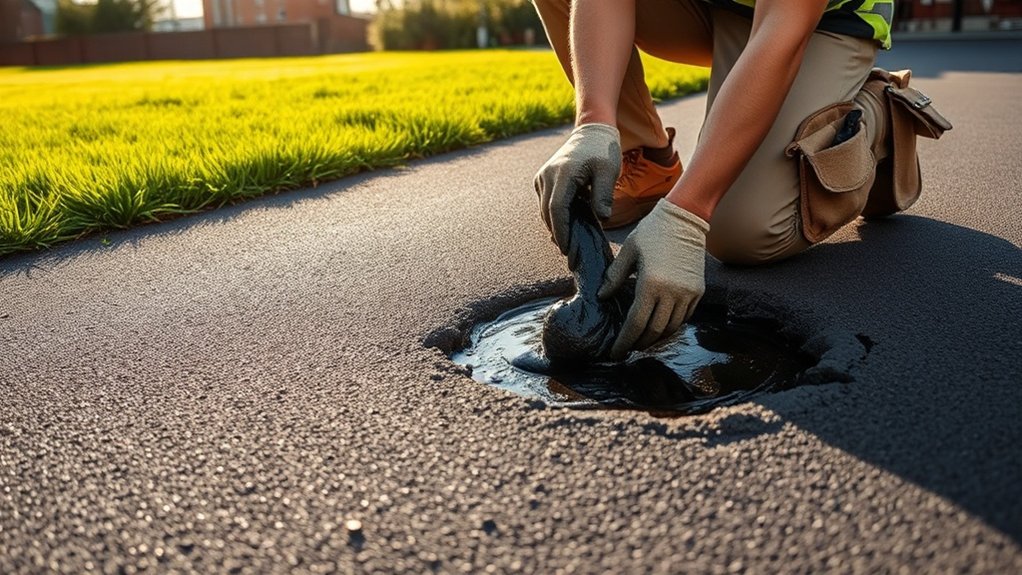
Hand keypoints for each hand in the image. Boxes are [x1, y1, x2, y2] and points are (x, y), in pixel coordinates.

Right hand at [534, 123, 620, 253]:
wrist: (592, 133)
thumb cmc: (603, 152)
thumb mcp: (608, 171)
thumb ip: (603, 195)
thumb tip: (602, 219)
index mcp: (563, 173)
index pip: (557, 208)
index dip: (561, 231)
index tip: (568, 248)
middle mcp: (547, 175)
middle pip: (547, 212)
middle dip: (558, 234)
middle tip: (571, 253)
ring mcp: (542, 177)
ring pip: (544, 210)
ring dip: (556, 226)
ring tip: (570, 243)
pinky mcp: (542, 179)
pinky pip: (546, 203)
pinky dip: (555, 216)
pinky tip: (567, 226)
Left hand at [598, 199, 709, 357]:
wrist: (686, 218)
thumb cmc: (653, 232)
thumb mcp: (628, 251)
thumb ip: (614, 276)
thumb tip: (601, 297)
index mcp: (651, 284)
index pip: (635, 323)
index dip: (624, 342)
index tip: (615, 353)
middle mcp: (672, 293)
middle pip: (654, 331)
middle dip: (639, 344)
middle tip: (627, 349)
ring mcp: (688, 293)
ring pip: (671, 328)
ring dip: (655, 338)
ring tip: (642, 340)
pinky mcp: (698, 291)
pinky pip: (684, 317)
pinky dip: (670, 326)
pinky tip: (659, 326)